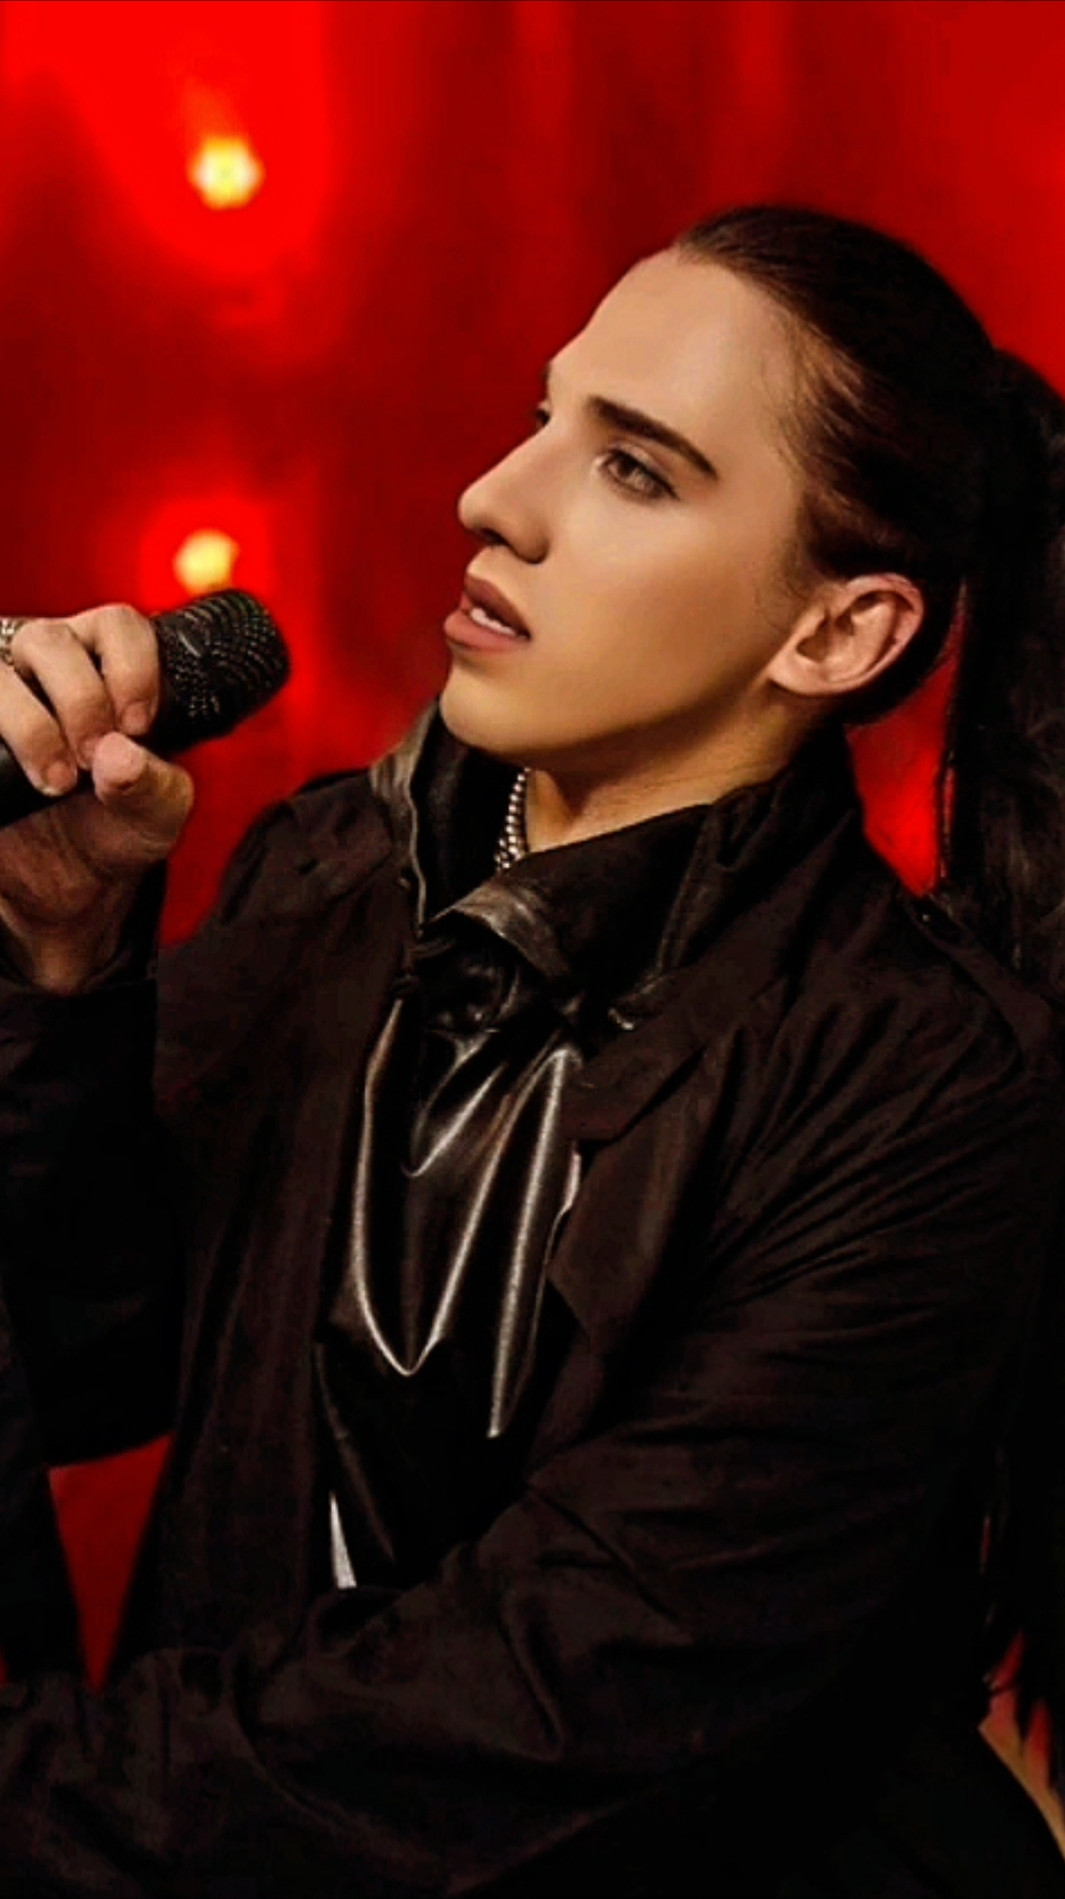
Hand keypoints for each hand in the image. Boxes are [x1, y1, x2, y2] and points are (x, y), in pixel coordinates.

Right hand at [0, 604, 193, 991]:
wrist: (64, 879)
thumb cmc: (115, 825)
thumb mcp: (154, 815)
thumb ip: (153, 786)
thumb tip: (119, 756)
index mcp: (107, 666)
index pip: (118, 626)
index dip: (131, 669)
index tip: (138, 726)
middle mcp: (48, 666)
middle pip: (52, 640)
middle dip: (81, 701)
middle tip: (94, 758)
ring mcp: (2, 690)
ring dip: (31, 726)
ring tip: (56, 782)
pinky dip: (0, 734)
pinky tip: (11, 776)